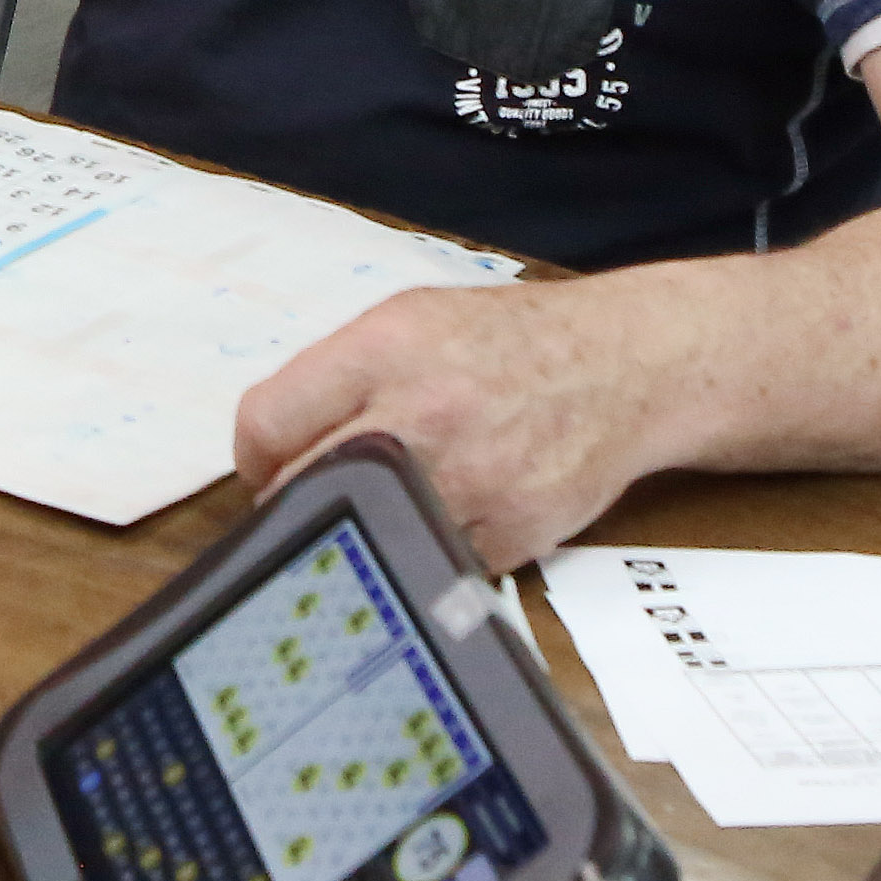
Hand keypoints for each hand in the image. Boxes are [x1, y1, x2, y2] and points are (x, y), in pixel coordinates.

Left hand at [229, 285, 640, 574]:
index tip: (266, 466)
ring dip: (363, 526)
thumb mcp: (409, 322)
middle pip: (304, 488)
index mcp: (385, 352)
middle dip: (294, 499)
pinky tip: (451, 509)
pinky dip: (427, 544)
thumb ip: (334, 377)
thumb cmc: (507, 343)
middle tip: (307, 496)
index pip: (268, 422)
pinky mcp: (510, 534)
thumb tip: (264, 448)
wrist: (625, 366)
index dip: (255, 455)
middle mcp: (425, 415)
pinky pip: (432, 558)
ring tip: (385, 498)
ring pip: (366, 531)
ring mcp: (472, 481)